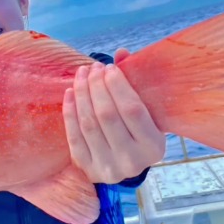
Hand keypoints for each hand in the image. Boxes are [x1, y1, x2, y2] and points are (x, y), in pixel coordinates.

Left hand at [62, 59, 165, 182]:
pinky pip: (74, 138)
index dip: (118, 85)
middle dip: (97, 86)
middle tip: (94, 68)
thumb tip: (121, 53)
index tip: (109, 67)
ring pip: (89, 124)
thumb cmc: (141, 132)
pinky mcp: (89, 170)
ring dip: (82, 94)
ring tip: (81, 74)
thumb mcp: (149, 113)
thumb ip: (137, 83)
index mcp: (153, 146)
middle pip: (107, 115)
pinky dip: (70, 113)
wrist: (129, 167)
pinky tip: (70, 93)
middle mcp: (132, 160)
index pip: (132, 109)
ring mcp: (108, 168)